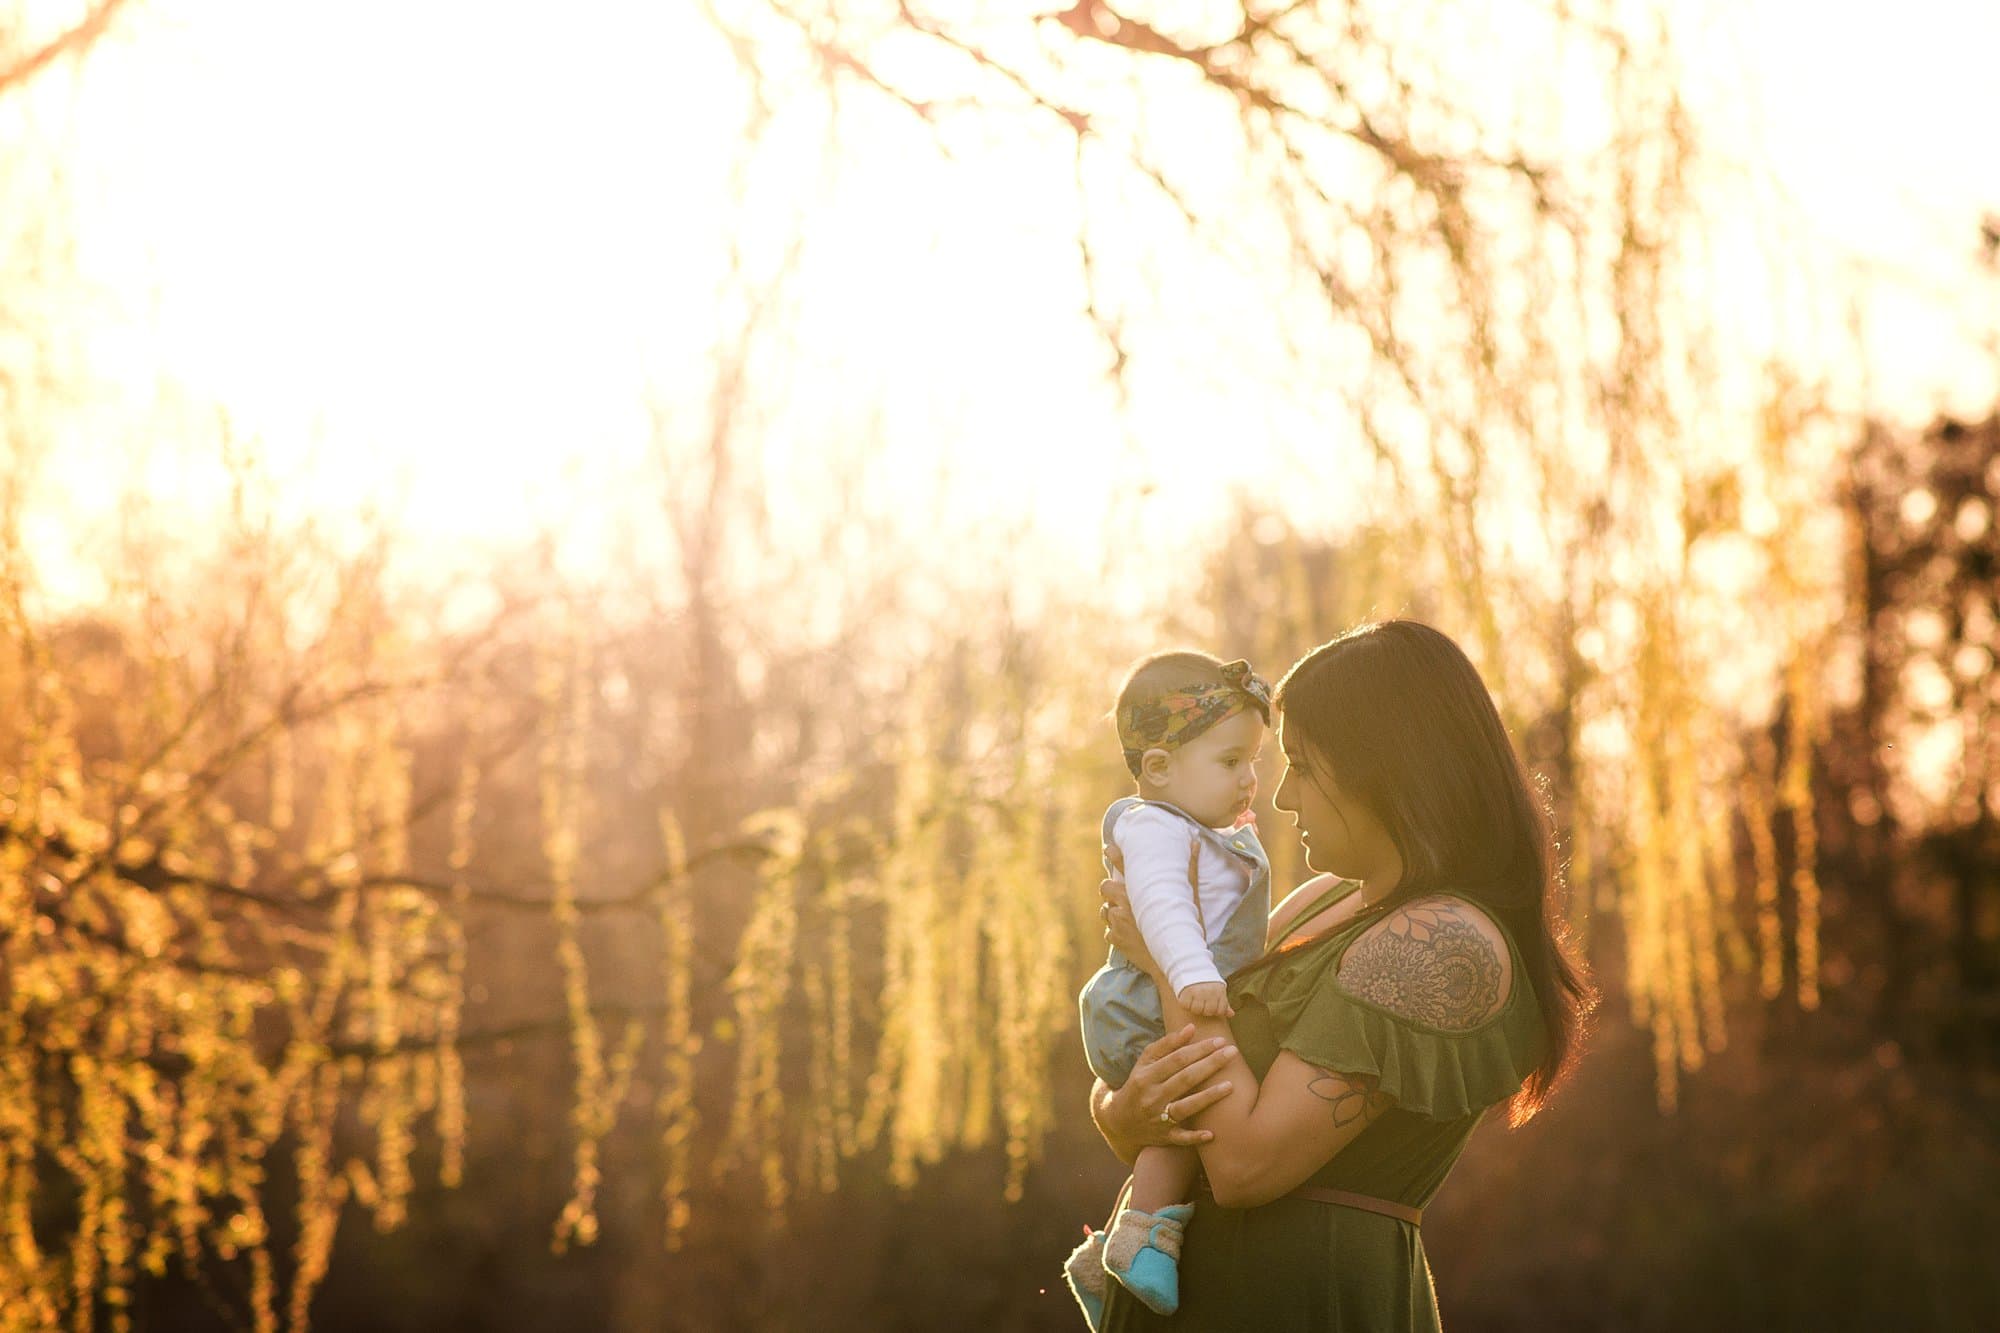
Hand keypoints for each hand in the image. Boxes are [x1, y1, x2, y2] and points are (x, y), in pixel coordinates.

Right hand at [1092, 1025, 1238, 1158]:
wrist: (1119, 1120)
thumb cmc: (1139, 1084)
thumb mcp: (1145, 1062)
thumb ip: (1167, 1044)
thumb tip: (1191, 1028)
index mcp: (1147, 1076)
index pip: (1177, 1059)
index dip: (1200, 1049)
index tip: (1220, 1041)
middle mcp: (1152, 1096)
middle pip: (1185, 1079)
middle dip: (1210, 1064)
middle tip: (1233, 1052)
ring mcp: (1158, 1118)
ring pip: (1186, 1107)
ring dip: (1208, 1097)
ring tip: (1231, 1085)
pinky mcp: (1164, 1136)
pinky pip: (1181, 1138)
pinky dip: (1194, 1137)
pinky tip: (1212, 1134)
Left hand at [1100, 837, 1200, 981]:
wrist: (1177, 963)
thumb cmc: (1186, 928)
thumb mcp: (1191, 898)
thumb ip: (1190, 870)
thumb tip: (1195, 843)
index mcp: (1140, 892)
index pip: (1121, 866)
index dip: (1113, 855)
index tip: (1108, 848)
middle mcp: (1124, 905)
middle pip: (1105, 887)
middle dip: (1110, 890)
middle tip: (1122, 895)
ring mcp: (1118, 924)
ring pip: (1105, 911)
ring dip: (1112, 912)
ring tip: (1127, 918)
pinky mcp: (1116, 941)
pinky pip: (1108, 932)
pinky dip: (1116, 933)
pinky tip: (1130, 936)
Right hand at [1179, 981, 1233, 1017]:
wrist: (1193, 966)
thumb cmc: (1208, 982)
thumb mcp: (1218, 990)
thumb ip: (1224, 1004)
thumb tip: (1231, 1014)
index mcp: (1220, 991)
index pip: (1220, 1011)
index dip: (1216, 1011)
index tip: (1211, 1005)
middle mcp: (1210, 992)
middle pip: (1208, 1012)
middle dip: (1205, 1010)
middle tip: (1201, 1003)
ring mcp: (1198, 992)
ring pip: (1197, 1010)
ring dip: (1194, 1008)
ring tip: (1194, 1001)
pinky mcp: (1187, 991)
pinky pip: (1186, 1005)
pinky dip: (1185, 1004)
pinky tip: (1187, 998)